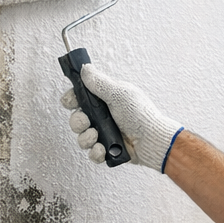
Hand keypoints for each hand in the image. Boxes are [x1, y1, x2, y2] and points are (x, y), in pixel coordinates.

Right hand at [62, 64, 182, 171]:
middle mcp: (103, 116)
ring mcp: (105, 133)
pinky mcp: (108, 149)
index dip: (72, 99)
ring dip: (87, 138)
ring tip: (98, 136)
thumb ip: (99, 82)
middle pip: (76, 119)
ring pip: (82, 137)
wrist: (152, 140)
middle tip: (88, 121)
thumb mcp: (119, 94)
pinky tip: (104, 148)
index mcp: (105, 100)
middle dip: (78, 121)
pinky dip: (96, 152)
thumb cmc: (141, 115)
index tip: (72, 102)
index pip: (79, 98)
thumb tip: (86, 69)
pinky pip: (92, 153)